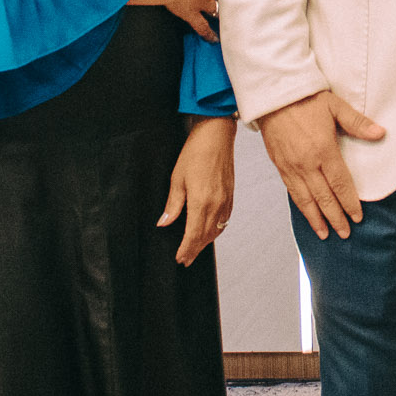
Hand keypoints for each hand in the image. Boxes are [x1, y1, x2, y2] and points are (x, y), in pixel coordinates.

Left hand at [160, 115, 236, 265]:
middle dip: (194, 250)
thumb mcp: (177, 179)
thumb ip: (173, 205)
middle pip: (205, 237)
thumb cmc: (196, 152)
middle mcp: (216, 204)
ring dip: (205, 242)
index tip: (179, 258)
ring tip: (195, 249)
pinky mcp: (230, 195)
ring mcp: (226, 200)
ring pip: (216, 230)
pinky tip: (210, 231)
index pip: (193, 235)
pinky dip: (216, 230)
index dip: (186, 249)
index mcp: (202, 202)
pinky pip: (224, 220)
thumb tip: (164, 223)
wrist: (216, 135)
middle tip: (185, 259)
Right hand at [259, 90, 384, 239]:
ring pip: (305, 199)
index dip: (349, 203)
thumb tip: (381, 133)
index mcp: (323, 150)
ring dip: (316, 218)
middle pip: (324, 197)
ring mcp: (291, 166)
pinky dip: (301, 206)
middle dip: (335, 218)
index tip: (357, 217)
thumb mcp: (335, 106)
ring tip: (325, 234)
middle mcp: (306, 163)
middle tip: (344, 233)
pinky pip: (291, 191)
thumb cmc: (306, 98)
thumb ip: (358, 123)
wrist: (273, 94)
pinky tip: (307, 214)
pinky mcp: (279, 165)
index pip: (340, 184)